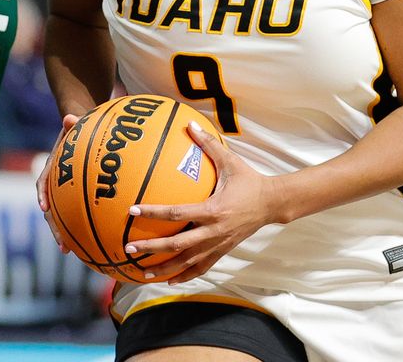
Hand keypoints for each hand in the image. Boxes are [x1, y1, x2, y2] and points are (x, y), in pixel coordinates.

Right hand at [36, 113, 80, 252]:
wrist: (80, 135)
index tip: (44, 207)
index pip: (43, 182)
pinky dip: (78, 228)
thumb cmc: (79, 131)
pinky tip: (89, 243)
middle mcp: (54, 184)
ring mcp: (62, 193)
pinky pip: (74, 214)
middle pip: (50, 208)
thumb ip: (73, 124)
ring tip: (68, 250)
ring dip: (62, 233)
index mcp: (52, 168)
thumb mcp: (76, 127)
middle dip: (54, 226)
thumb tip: (69, 117)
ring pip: (59, 216)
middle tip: (62, 243)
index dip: (43, 195)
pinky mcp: (73, 198)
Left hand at [122, 120, 279, 284]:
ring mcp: (218, 244)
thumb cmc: (248, 180)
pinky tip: (169, 280)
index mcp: (213, 209)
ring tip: (142, 271)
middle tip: (130, 247)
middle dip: (152, 247)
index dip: (153, 212)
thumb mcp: (229, 160)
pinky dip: (184, 275)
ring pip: (187, 261)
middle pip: (178, 244)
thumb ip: (208, 143)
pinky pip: (201, 268)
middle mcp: (213, 231)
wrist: (272, 203)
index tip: (133, 210)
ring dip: (164, 267)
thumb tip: (189, 123)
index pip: (177, 212)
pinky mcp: (222, 251)